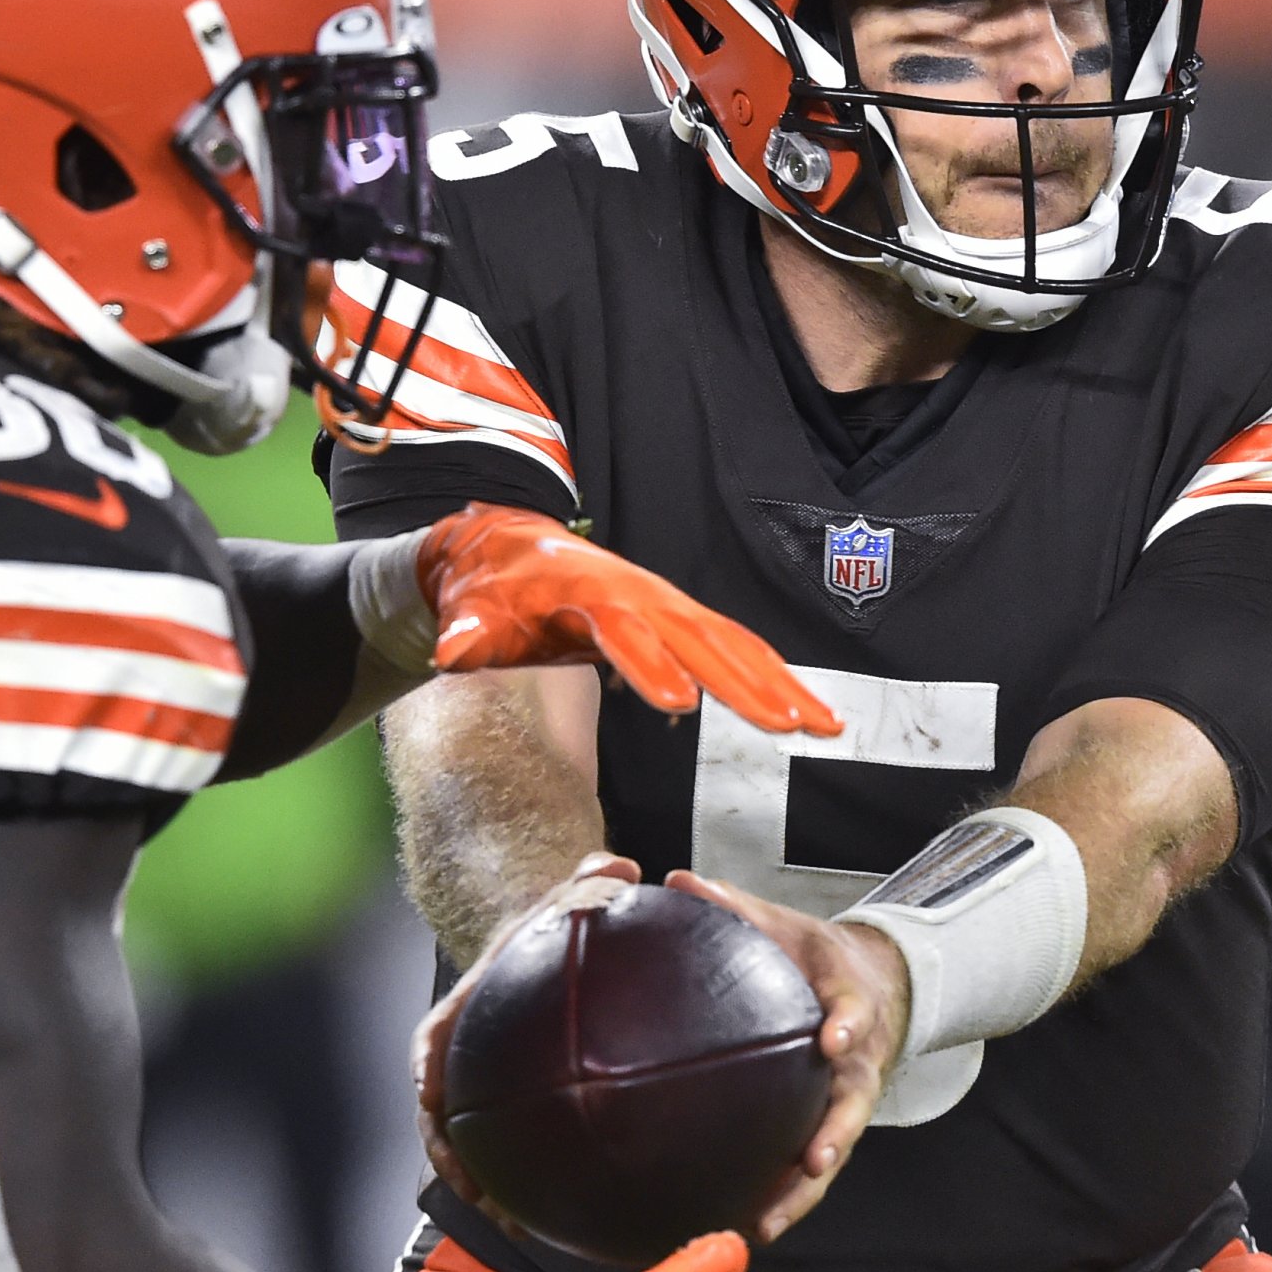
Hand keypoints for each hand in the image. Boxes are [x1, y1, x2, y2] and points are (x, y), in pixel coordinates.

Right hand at [412, 853, 641, 1217]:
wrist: (549, 944)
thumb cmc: (557, 923)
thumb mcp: (572, 893)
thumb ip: (591, 879)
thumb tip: (619, 865)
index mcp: (468, 1006)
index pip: (433, 1040)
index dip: (427, 1073)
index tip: (429, 1099)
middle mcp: (468, 1055)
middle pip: (443, 1112)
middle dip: (452, 1155)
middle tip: (475, 1188)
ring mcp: (489, 1086)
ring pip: (476, 1143)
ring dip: (489, 1186)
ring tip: (518, 1226)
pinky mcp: (521, 1109)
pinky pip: (519, 1152)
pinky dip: (532, 1185)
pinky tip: (570, 1215)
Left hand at [417, 506, 839, 736]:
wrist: (505, 546)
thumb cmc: (488, 589)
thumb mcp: (468, 609)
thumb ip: (466, 633)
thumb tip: (449, 651)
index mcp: (585, 594)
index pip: (622, 631)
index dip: (648, 665)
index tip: (680, 704)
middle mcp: (638, 595)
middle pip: (698, 639)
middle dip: (745, 682)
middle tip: (787, 724)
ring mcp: (666, 603)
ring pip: (731, 643)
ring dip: (778, 682)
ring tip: (822, 724)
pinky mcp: (679, 616)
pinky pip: (734, 645)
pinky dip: (772, 673)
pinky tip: (805, 708)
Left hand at [665, 871, 906, 1242]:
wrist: (869, 986)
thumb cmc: (815, 957)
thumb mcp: (786, 925)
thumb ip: (737, 907)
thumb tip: (679, 881)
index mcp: (850, 1006)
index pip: (857, 1013)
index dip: (850, 1026)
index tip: (836, 1039)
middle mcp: (855, 1064)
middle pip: (852, 1108)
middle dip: (834, 1137)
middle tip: (814, 1163)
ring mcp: (844, 1101)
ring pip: (831, 1154)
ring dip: (803, 1193)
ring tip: (767, 1224)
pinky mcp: (826, 1128)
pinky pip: (805, 1172)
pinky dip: (781, 1200)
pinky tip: (740, 1227)